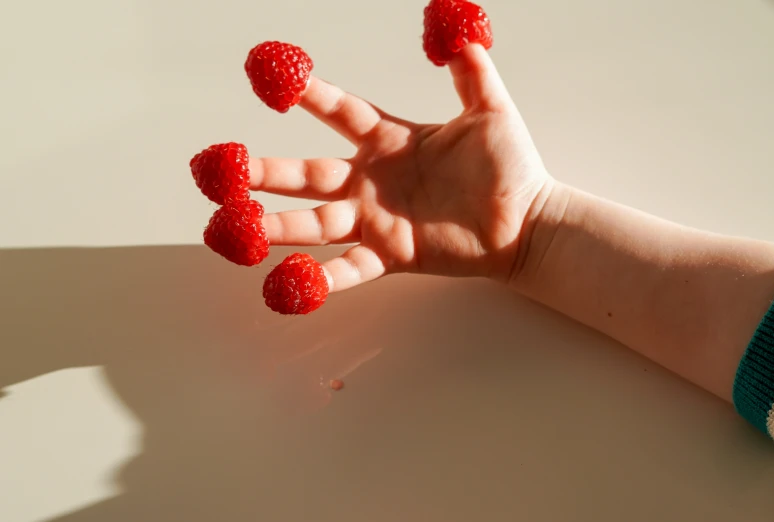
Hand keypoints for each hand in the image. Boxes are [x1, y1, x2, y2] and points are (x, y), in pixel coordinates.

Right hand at [250, 44, 551, 291]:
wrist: (527, 221)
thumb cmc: (510, 168)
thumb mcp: (490, 110)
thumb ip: (470, 70)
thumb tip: (458, 27)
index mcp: (390, 140)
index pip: (339, 111)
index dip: (307, 94)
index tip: (270, 74)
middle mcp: (373, 181)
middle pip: (308, 174)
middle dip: (265, 172)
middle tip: (223, 166)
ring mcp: (378, 220)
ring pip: (316, 224)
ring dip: (276, 227)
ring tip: (233, 228)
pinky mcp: (393, 255)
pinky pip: (351, 268)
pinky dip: (323, 279)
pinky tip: (289, 284)